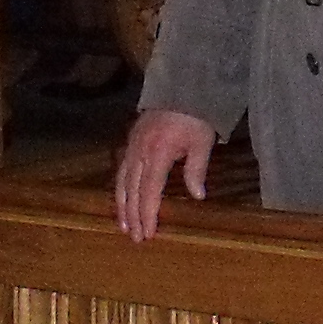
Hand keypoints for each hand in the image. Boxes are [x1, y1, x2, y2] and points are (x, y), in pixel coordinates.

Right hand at [113, 109, 213, 240]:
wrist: (182, 85)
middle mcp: (140, 151)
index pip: (150, 191)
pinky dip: (120, 189)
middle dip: (134, 216)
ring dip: (122, 206)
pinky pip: (121, 170)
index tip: (148, 233)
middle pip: (133, 191)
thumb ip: (197, 169)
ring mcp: (132, 146)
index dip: (148, 214)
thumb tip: (198, 196)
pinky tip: (121, 200)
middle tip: (136, 238)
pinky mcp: (130, 141)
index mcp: (158, 153)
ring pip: (122, 182)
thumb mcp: (202, 142)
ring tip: (123, 226)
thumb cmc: (195, 115)